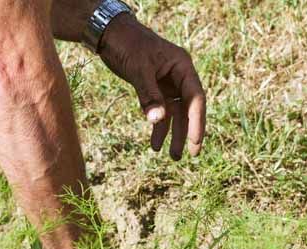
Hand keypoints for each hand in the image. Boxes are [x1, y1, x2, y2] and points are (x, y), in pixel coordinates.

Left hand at [99, 14, 205, 159]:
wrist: (109, 33)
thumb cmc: (127, 44)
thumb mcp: (138, 69)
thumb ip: (149, 95)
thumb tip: (157, 120)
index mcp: (182, 67)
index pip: (195, 98)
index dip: (197, 122)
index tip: (195, 142)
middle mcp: (179, 76)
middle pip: (188, 109)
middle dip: (188, 132)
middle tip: (191, 155)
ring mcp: (167, 84)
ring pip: (175, 114)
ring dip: (173, 134)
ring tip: (172, 156)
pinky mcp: (155, 89)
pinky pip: (160, 112)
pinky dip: (158, 127)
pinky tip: (155, 144)